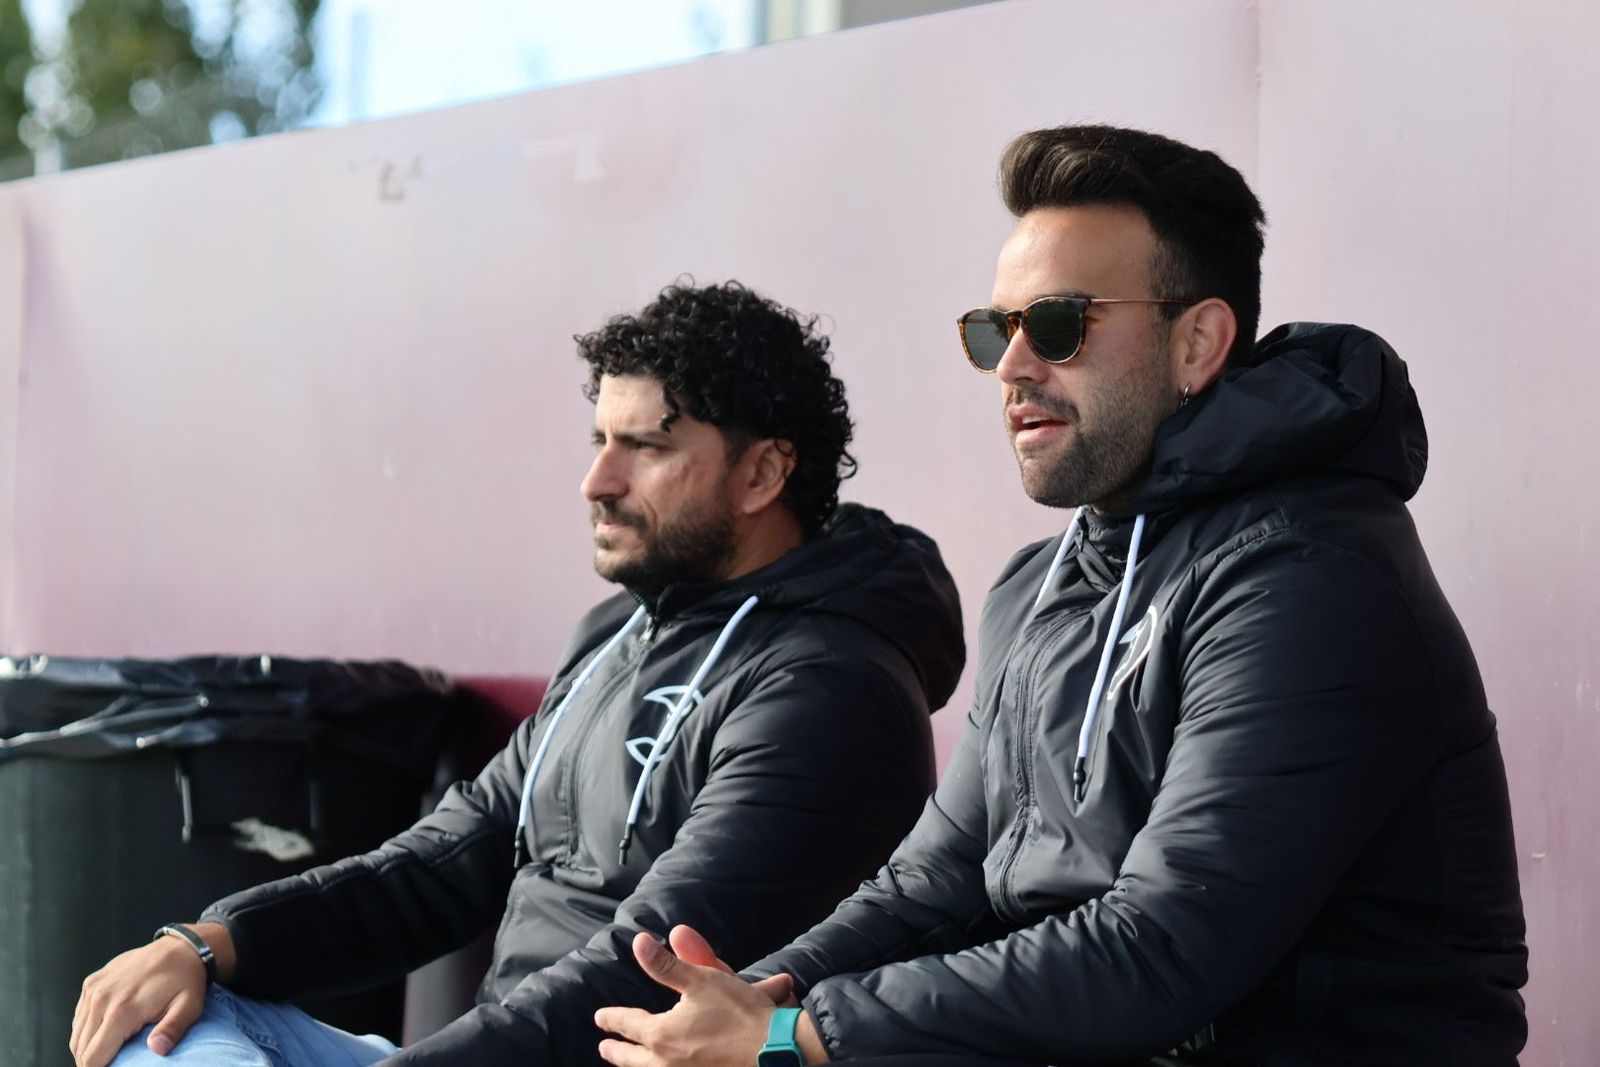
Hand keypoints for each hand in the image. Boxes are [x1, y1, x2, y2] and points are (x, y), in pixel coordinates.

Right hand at [69, 922, 233, 1066]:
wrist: (180, 947)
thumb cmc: (185, 979)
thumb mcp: (189, 1006)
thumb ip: (172, 1029)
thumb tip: (157, 1049)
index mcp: (123, 1009)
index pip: (93, 1056)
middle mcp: (102, 998)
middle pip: (80, 1047)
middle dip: (91, 1062)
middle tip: (110, 1065)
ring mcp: (94, 989)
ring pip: (76, 1033)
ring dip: (86, 1047)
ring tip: (105, 1054)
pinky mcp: (92, 982)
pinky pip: (78, 1016)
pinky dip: (85, 1029)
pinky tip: (101, 1034)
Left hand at [594, 925, 817, 1065]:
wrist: (774, 1050)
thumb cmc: (739, 1012)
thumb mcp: (702, 980)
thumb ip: (666, 964)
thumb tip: (639, 943)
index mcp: (661, 1035)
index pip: (627, 1024)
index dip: (612, 1019)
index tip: (599, 1018)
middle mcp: (666, 1062)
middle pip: (631, 1059)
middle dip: (616, 1052)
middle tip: (604, 1048)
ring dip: (635, 1066)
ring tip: (630, 1063)